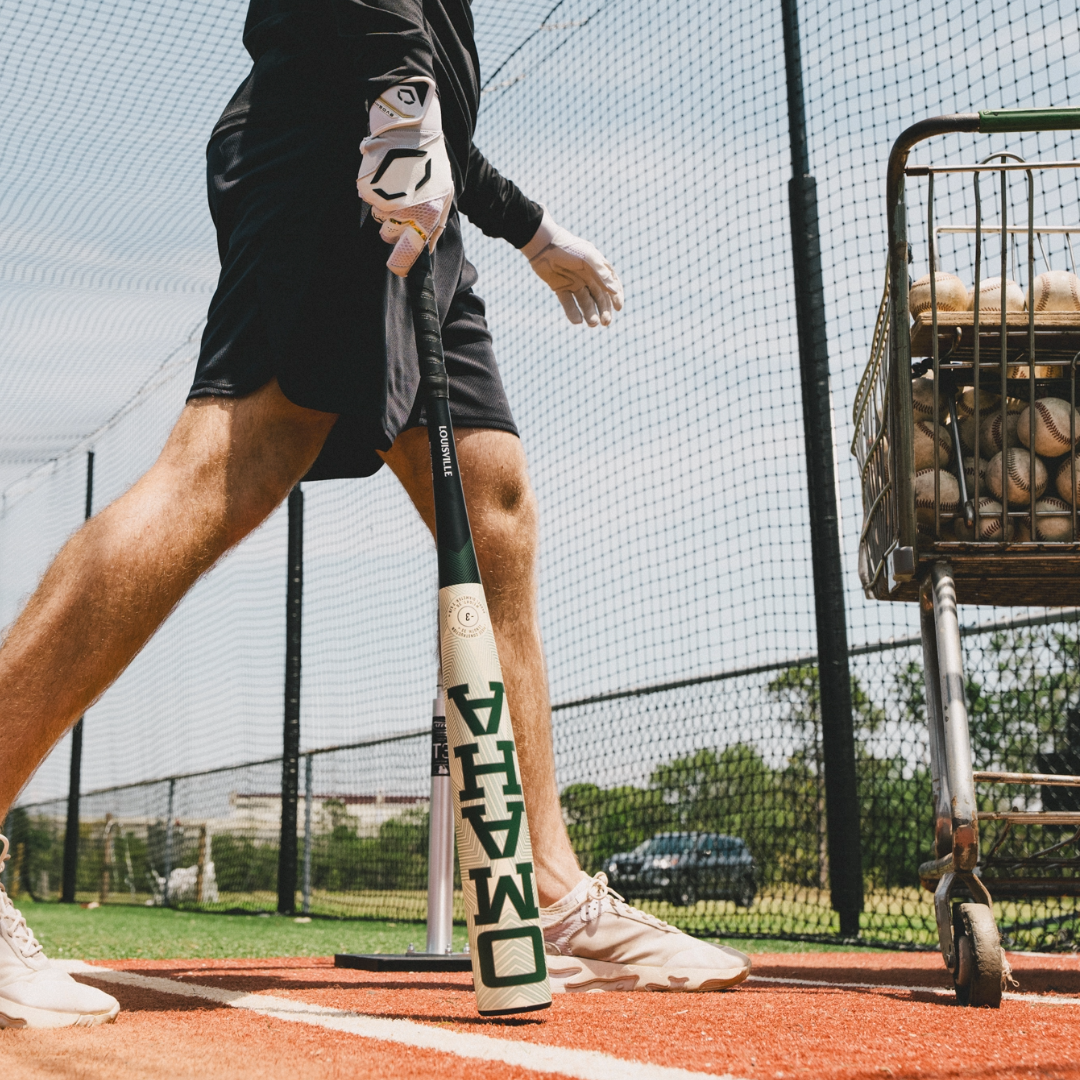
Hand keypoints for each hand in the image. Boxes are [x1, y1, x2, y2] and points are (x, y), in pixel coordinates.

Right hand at [357, 78, 454, 276]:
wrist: (411, 129)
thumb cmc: (432, 163)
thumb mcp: (446, 195)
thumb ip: (438, 226)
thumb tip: (427, 250)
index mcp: (427, 216)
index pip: (408, 253)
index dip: (400, 264)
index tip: (397, 269)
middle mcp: (404, 212)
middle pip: (388, 236)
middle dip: (392, 225)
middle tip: (401, 201)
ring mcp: (383, 200)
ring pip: (377, 217)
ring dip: (384, 206)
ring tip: (396, 182)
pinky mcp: (367, 188)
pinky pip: (368, 200)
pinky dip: (374, 191)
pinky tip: (386, 174)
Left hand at [521, 210, 623, 325]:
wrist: (542, 245)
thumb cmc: (568, 248)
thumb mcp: (588, 258)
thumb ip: (601, 274)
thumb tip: (615, 291)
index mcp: (596, 268)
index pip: (611, 284)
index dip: (616, 296)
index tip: (618, 308)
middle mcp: (587, 277)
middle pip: (599, 297)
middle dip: (604, 310)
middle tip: (606, 322)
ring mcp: (574, 283)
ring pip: (585, 303)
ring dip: (590, 314)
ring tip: (592, 324)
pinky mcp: (560, 288)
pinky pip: (568, 303)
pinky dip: (572, 313)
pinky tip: (577, 321)